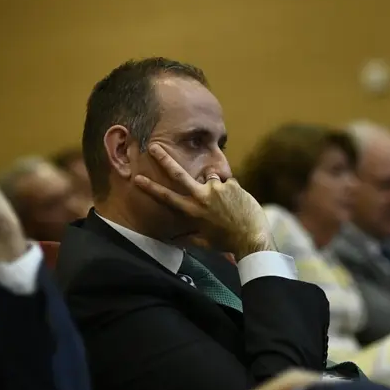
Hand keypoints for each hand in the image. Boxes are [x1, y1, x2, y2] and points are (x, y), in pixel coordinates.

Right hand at [134, 143, 274, 258]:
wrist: (252, 238)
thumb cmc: (228, 242)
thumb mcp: (205, 242)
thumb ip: (189, 238)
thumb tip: (174, 240)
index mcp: (192, 211)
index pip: (167, 197)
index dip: (151, 188)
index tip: (137, 178)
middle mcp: (201, 197)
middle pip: (179, 174)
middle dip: (165, 160)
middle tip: (154, 146)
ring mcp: (216, 189)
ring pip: (210, 177)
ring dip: (215, 184)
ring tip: (228, 202)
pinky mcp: (231, 184)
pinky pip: (229, 182)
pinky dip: (232, 190)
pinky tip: (239, 203)